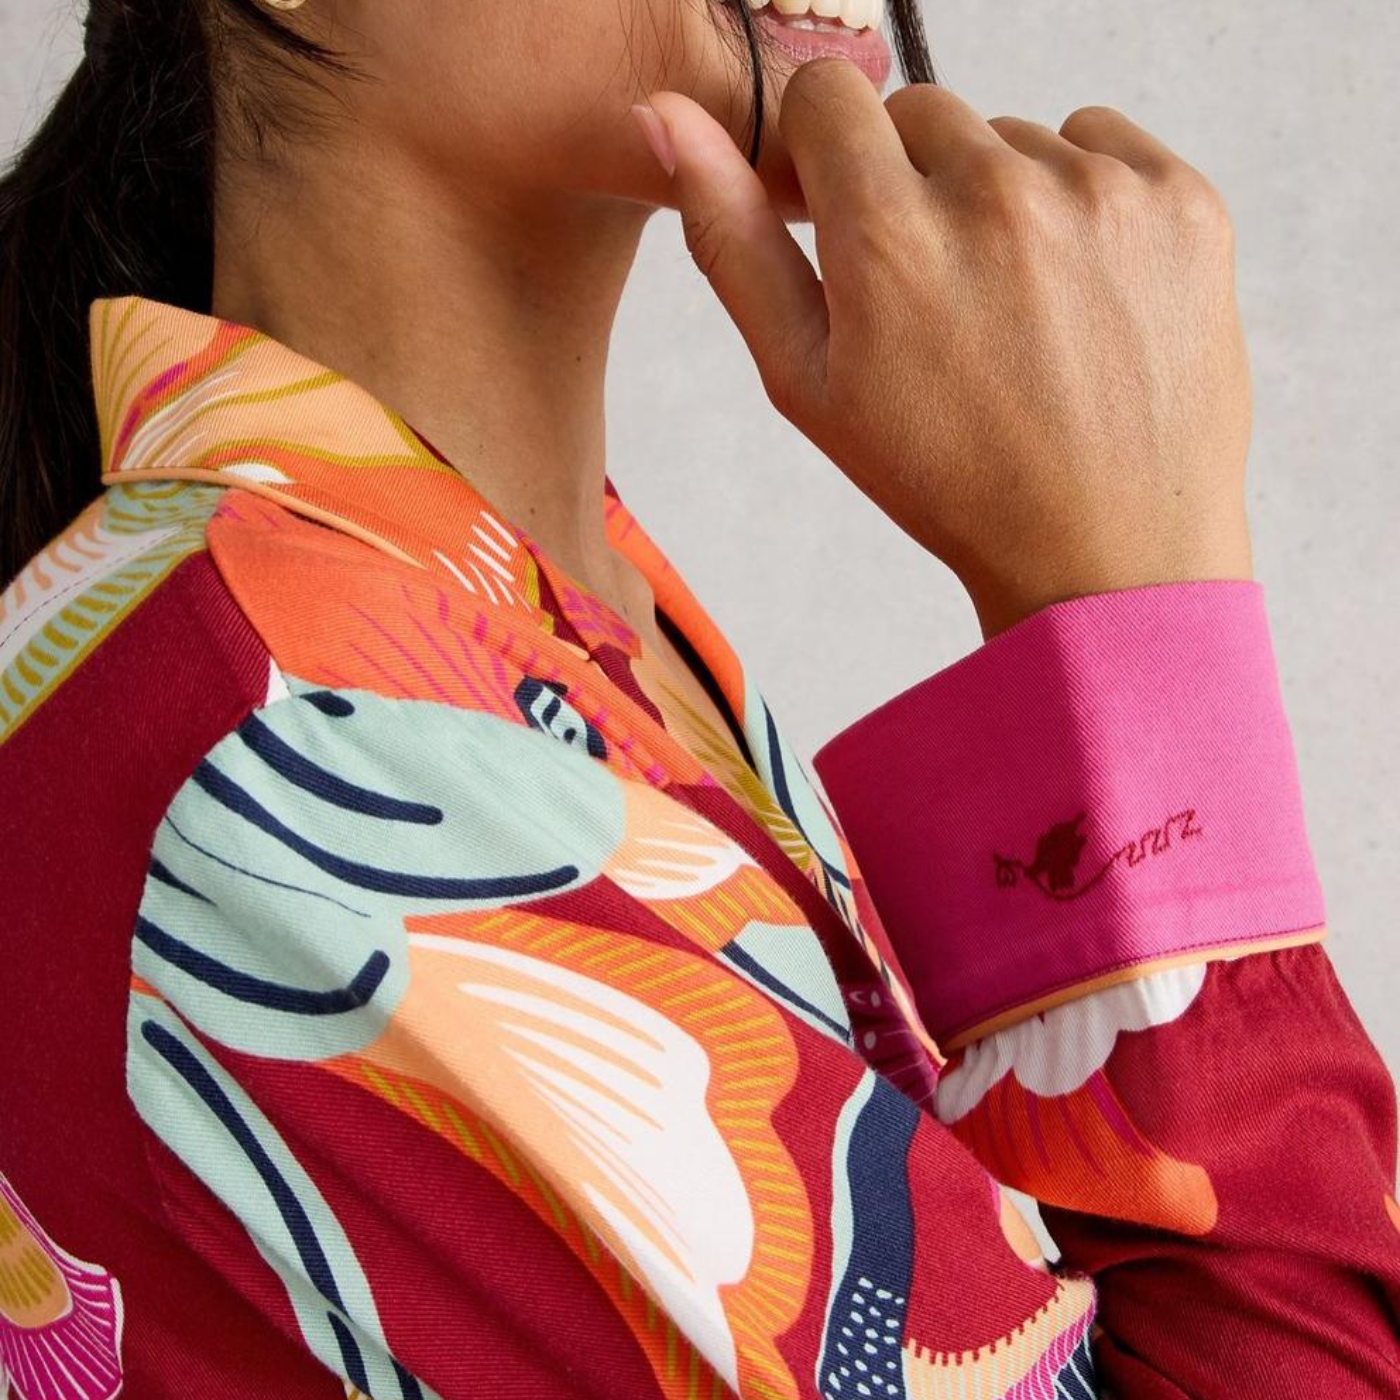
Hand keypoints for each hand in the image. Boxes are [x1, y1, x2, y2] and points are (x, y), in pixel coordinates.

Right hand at [643, 63, 1254, 638]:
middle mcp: (997, 191)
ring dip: (996, 197)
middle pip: (920, 112)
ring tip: (1012, 310)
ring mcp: (1100, 192)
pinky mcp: (1180, 200)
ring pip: (1012, 136)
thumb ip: (734, 241)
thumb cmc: (946, 479)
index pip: (828, 94)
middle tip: (932, 293)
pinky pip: (1100, 142)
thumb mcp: (807, 383)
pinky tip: (1073, 290)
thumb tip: (667, 116)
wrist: (1106, 549)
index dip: (820, 153)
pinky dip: (1078, 196)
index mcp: (889, 236)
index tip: (838, 211)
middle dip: (907, 182)